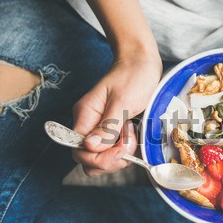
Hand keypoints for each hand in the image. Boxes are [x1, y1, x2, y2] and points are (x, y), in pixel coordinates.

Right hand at [72, 56, 161, 175]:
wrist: (143, 62)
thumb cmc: (133, 76)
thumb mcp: (122, 102)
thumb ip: (107, 126)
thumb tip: (89, 147)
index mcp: (85, 116)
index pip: (79, 151)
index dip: (100, 158)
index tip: (121, 148)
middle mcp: (89, 125)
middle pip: (89, 159)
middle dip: (111, 159)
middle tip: (129, 142)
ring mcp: (101, 129)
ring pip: (102, 158)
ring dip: (120, 155)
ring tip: (133, 133)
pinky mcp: (114, 130)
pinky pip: (114, 150)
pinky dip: (126, 150)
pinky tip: (135, 135)